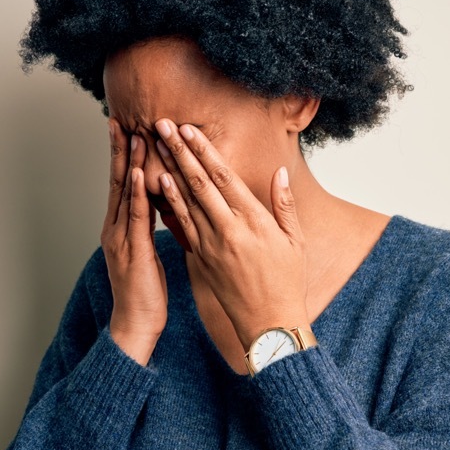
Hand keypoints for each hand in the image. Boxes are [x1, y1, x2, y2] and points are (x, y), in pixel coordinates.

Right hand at [102, 120, 166, 364]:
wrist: (136, 324)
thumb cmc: (146, 293)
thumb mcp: (148, 254)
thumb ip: (149, 228)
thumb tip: (160, 208)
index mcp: (121, 228)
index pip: (121, 184)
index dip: (122, 156)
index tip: (125, 129)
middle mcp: (115, 229)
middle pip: (116, 181)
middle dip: (117, 149)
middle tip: (118, 119)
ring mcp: (120, 238)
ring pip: (123, 193)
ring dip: (127, 162)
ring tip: (131, 134)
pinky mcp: (132, 250)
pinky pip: (135, 216)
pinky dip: (134, 191)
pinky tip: (135, 172)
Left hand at [152, 118, 308, 348]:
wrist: (268, 322)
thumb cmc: (287, 281)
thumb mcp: (295, 240)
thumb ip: (284, 204)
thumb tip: (279, 173)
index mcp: (254, 221)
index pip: (223, 177)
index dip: (203, 151)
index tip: (188, 130)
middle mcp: (229, 230)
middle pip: (198, 182)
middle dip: (178, 151)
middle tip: (161, 126)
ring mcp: (211, 245)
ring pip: (185, 200)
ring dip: (168, 170)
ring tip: (153, 147)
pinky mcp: (201, 258)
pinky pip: (181, 224)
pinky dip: (169, 202)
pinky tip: (158, 184)